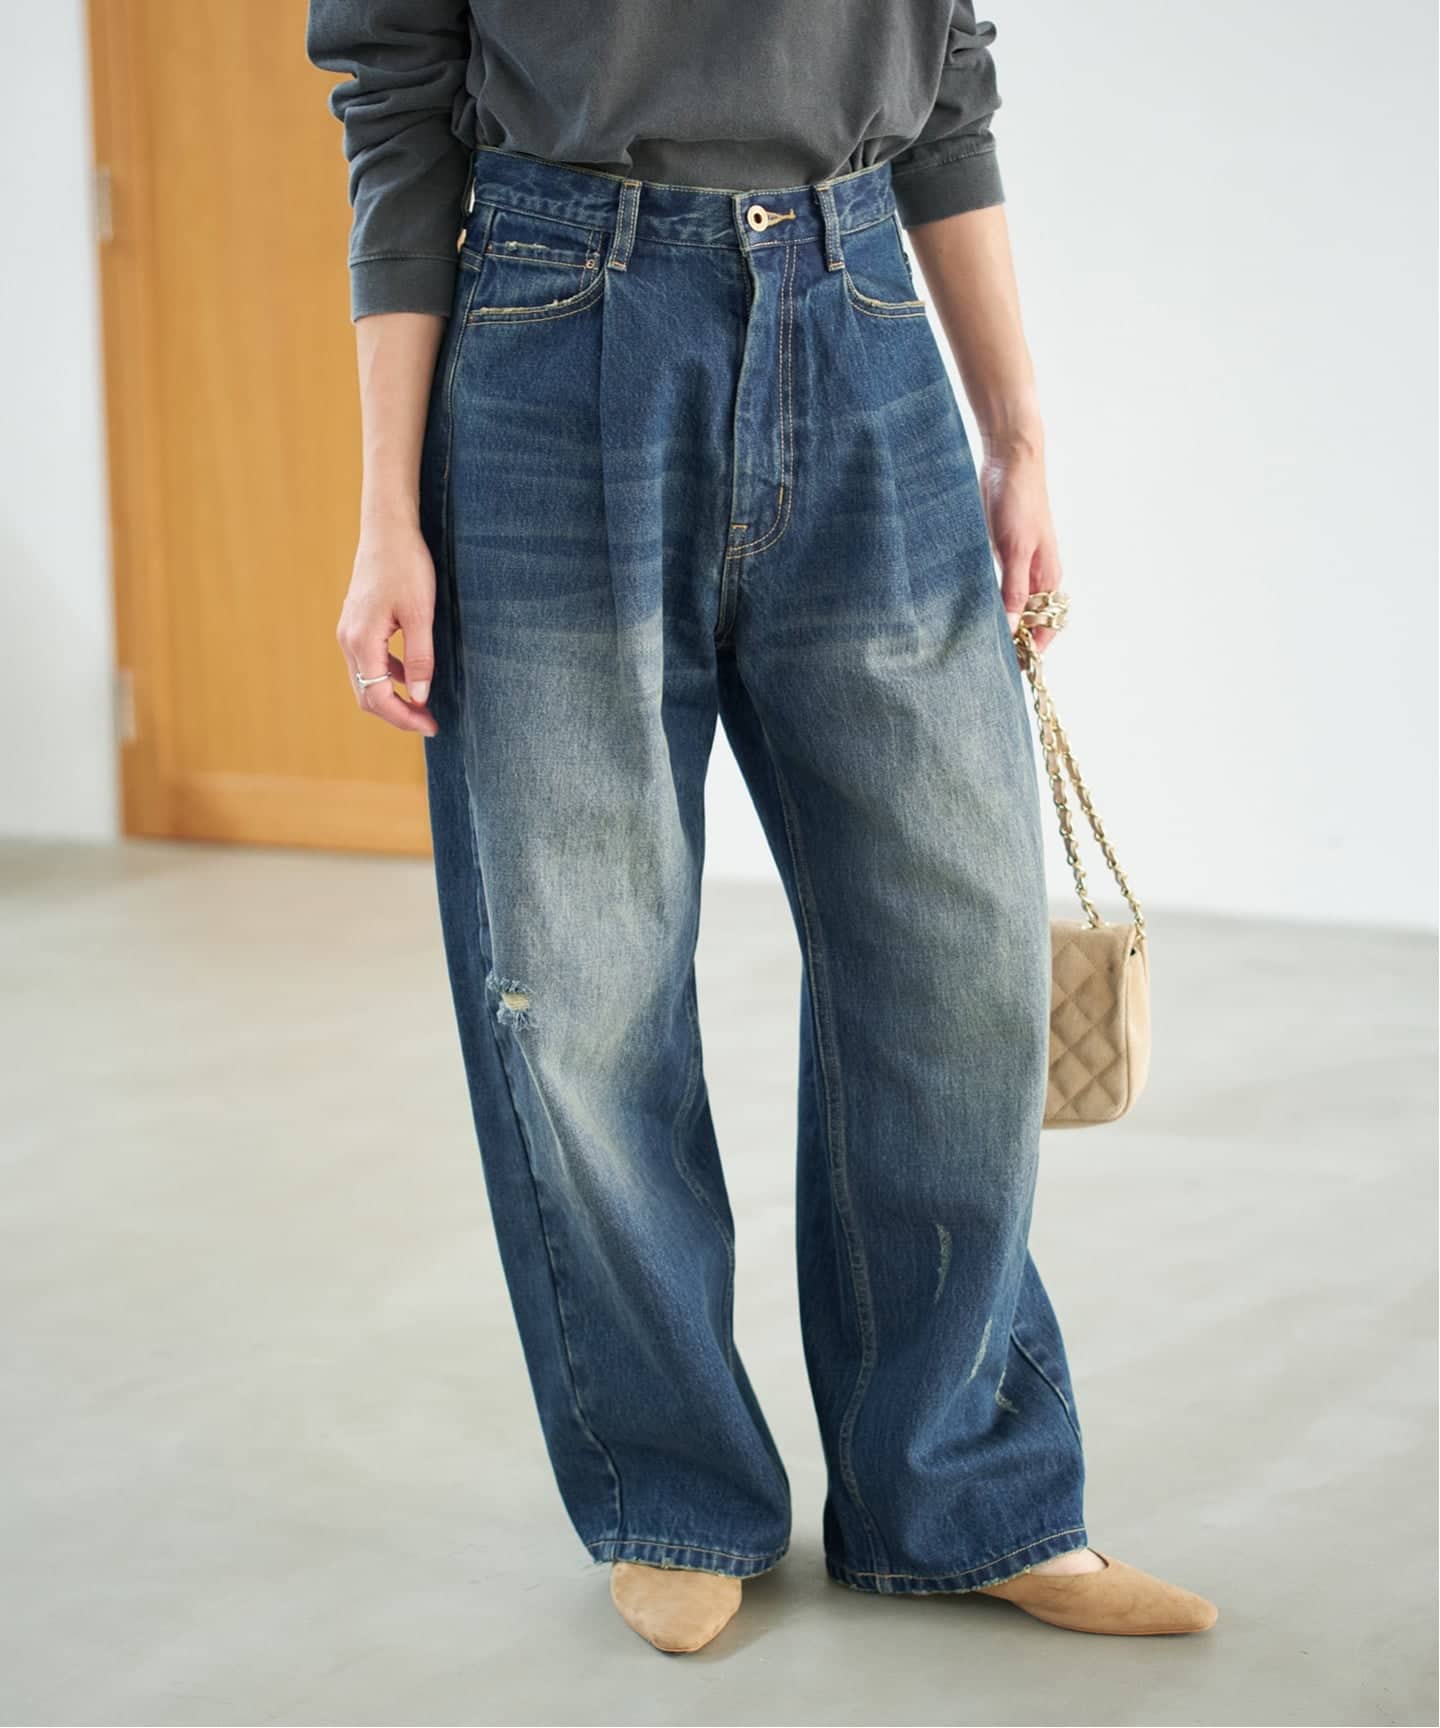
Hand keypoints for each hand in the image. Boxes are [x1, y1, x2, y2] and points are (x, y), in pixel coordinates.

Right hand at [336, 513, 438, 735]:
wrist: (388, 529)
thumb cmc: (406, 566)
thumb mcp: (421, 614)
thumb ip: (420, 658)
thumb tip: (420, 698)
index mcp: (361, 641)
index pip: (377, 697)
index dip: (404, 718)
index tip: (431, 726)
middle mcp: (348, 640)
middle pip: (367, 695)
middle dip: (397, 714)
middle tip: (429, 723)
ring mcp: (349, 632)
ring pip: (366, 681)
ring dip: (393, 697)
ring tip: (423, 706)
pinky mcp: (357, 624)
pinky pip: (369, 662)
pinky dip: (389, 676)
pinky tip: (413, 677)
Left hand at [980, 439, 1062, 655]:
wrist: (1009, 460)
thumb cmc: (1019, 501)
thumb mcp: (1015, 549)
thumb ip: (1013, 590)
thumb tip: (1011, 627)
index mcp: (1048, 577)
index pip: (1046, 626)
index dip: (1032, 649)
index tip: (1012, 669)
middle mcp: (1036, 576)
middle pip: (1029, 620)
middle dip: (1013, 641)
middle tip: (986, 662)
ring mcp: (1018, 565)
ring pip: (1011, 605)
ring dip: (999, 623)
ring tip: (975, 644)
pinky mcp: (1001, 554)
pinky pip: (996, 587)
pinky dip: (988, 602)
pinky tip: (968, 613)